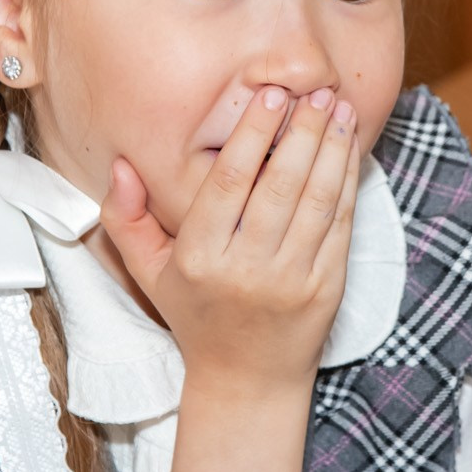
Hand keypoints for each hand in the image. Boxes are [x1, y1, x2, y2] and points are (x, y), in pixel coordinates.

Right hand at [102, 85, 361, 388]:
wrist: (247, 380)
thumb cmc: (195, 315)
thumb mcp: (148, 272)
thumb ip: (127, 217)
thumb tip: (122, 164)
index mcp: (200, 260)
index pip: (229, 185)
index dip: (252, 137)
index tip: (270, 96)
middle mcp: (247, 270)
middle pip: (280, 187)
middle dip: (302, 132)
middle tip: (316, 90)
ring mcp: (293, 280)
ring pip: (317, 201)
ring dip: (332, 149)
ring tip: (340, 107)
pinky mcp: (328, 288)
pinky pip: (342, 224)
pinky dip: (348, 182)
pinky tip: (349, 148)